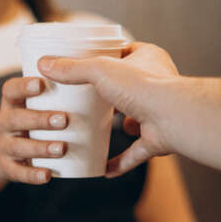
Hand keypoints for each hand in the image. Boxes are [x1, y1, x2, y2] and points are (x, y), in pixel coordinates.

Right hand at [0, 77, 67, 183]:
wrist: (11, 154)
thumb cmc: (42, 117)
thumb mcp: (49, 99)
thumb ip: (65, 82)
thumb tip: (77, 62)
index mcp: (15, 101)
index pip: (11, 89)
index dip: (23, 86)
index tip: (41, 84)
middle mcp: (7, 121)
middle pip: (14, 118)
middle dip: (38, 119)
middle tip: (63, 120)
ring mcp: (7, 145)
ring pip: (18, 146)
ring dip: (39, 147)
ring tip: (61, 148)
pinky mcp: (11, 168)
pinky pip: (18, 172)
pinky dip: (32, 174)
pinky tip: (48, 175)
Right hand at [37, 42, 180, 176]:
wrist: (175, 118)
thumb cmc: (145, 87)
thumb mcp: (99, 70)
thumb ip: (72, 68)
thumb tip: (45, 65)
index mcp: (148, 59)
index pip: (127, 52)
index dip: (108, 56)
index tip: (87, 64)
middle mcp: (156, 85)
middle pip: (129, 87)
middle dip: (110, 95)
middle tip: (84, 100)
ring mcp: (158, 113)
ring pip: (135, 119)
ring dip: (118, 127)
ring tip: (94, 131)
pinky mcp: (158, 139)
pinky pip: (135, 153)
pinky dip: (119, 162)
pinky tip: (102, 168)